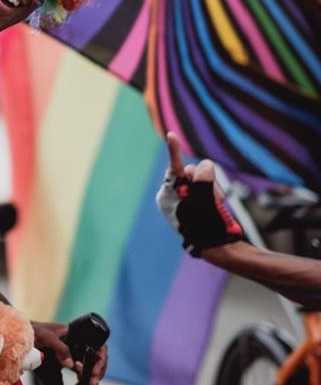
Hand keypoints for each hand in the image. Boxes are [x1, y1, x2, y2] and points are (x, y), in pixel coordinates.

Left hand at [32, 322, 106, 384]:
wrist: (23, 336)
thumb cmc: (34, 330)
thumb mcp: (47, 337)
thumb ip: (60, 348)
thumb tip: (72, 363)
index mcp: (75, 333)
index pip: (95, 343)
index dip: (99, 357)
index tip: (94, 370)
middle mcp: (76, 343)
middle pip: (95, 356)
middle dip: (97, 371)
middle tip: (93, 383)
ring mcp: (72, 352)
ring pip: (89, 365)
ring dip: (93, 377)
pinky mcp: (67, 361)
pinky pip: (80, 370)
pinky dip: (85, 379)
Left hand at [156, 132, 241, 255]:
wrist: (218, 250)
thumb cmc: (207, 227)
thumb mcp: (204, 202)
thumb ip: (203, 180)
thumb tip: (206, 165)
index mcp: (166, 195)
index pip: (173, 169)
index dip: (174, 150)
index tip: (171, 134)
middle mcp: (173, 195)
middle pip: (191, 172)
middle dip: (205, 181)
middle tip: (213, 199)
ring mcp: (185, 199)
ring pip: (202, 178)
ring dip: (212, 189)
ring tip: (216, 206)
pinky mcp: (197, 201)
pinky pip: (208, 187)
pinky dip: (215, 194)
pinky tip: (217, 205)